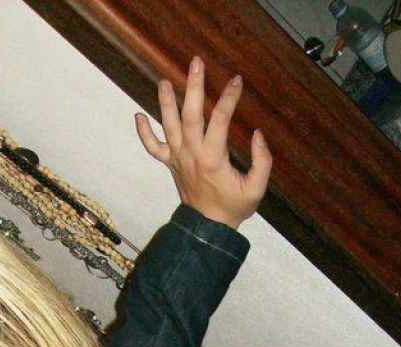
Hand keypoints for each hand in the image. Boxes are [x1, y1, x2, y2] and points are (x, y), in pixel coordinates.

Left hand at [135, 55, 271, 229]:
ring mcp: (179, 159)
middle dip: (193, 87)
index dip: (229, 98)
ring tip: (163, 81)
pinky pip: (153, 148)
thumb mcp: (256, 189)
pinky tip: (138, 115)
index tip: (236, 81)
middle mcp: (192, 155)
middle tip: (196, 63)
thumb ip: (262, 161)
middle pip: (190, 115)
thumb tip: (257, 135)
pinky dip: (143, 133)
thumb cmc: (234, 208)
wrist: (208, 229)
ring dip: (164, 103)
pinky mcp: (171, 165)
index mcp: (213, 159)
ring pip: (168, 127)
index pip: (221, 119)